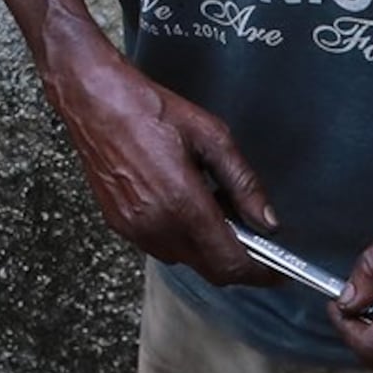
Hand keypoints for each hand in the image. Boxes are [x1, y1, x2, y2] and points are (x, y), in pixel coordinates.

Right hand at [38, 27, 277, 284]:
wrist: (94, 100)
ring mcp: (134, 229)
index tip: (278, 271)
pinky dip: (182, 238)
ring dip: (208, 247)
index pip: (230, 262)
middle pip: (210, 270)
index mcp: (182, 203)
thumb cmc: (150, 110)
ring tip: (215, 207)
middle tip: (255, 237)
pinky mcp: (119, 226)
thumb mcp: (211, 136)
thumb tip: (268, 221)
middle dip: (237, 261)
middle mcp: (156, 226)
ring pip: (186, 260)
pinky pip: (162, 247)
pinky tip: (184, 204)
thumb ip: (243, 182)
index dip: (260, 272)